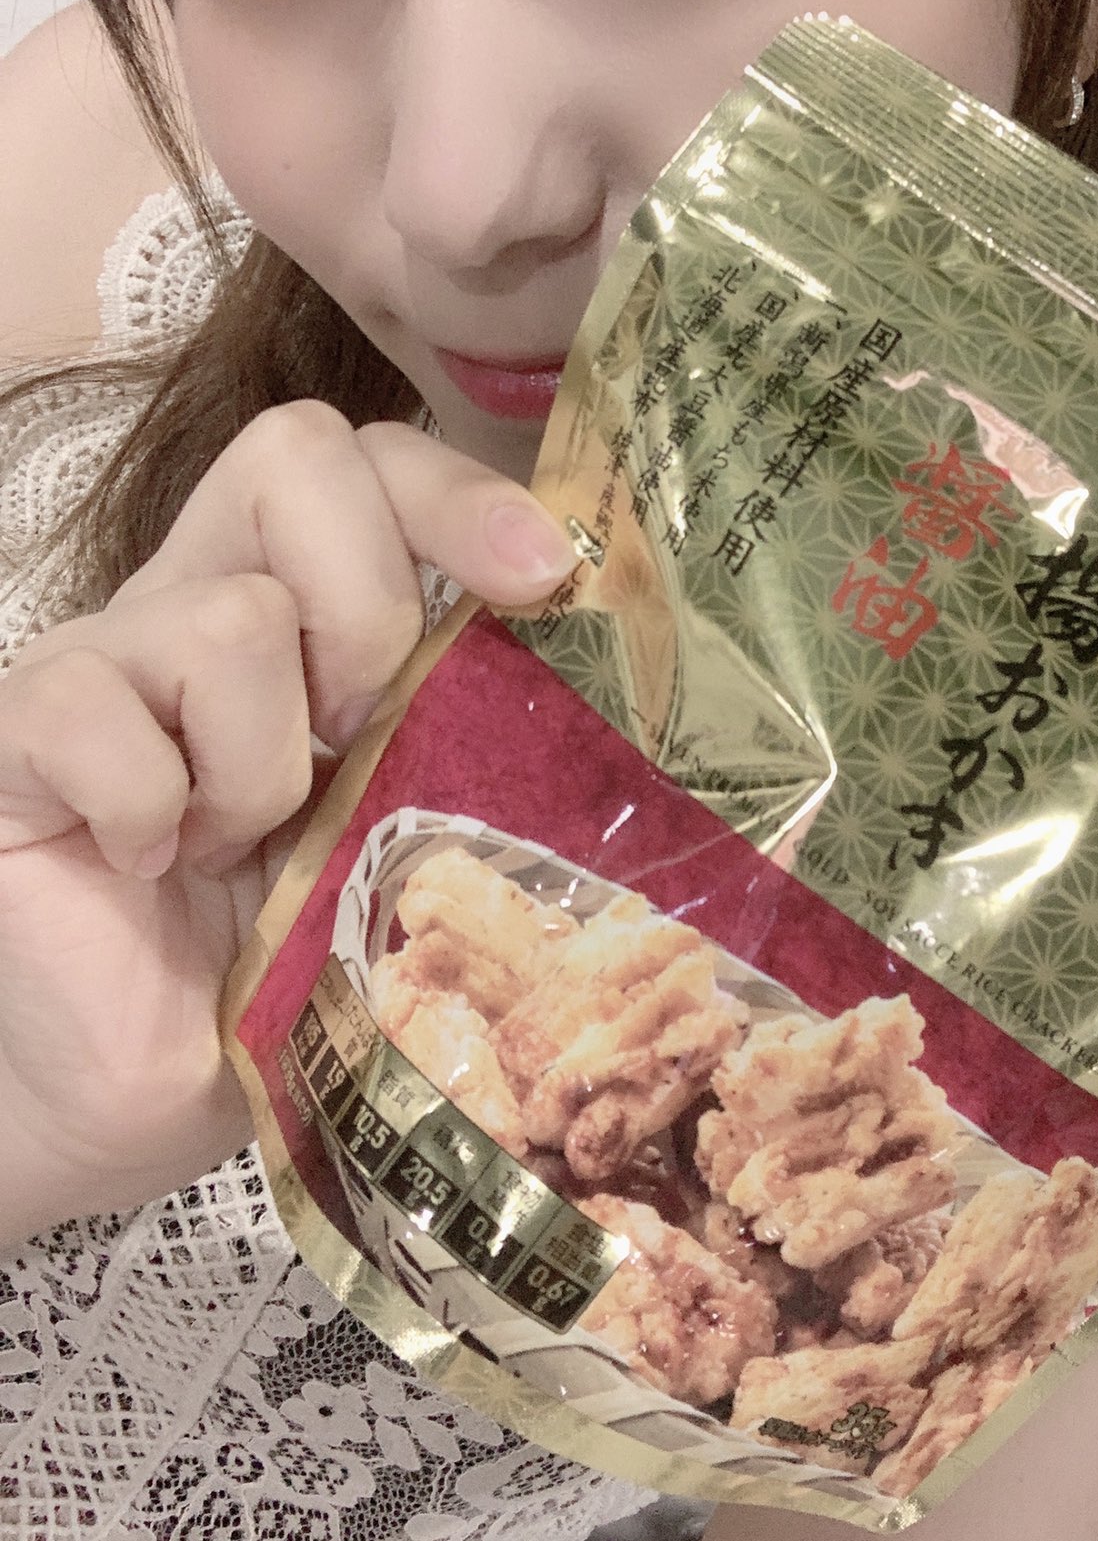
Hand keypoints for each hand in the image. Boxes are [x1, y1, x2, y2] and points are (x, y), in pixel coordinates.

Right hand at [0, 402, 573, 1244]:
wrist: (141, 1083)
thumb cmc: (287, 955)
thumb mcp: (401, 827)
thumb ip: (460, 737)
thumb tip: (597, 687)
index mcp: (300, 604)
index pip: (372, 461)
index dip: (459, 494)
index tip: (542, 579)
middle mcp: (197, 595)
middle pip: (295, 457)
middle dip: (368, 607)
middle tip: (356, 741)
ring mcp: (101, 655)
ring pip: (228, 619)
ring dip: (263, 767)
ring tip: (237, 849)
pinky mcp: (17, 733)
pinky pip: (100, 715)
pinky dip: (150, 810)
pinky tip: (146, 864)